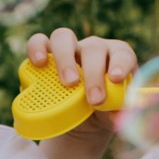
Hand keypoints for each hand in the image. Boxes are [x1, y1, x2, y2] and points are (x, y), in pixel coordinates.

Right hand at [28, 28, 138, 151]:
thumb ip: (119, 112)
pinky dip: (37, 49)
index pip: (122, 53)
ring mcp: (69, 49)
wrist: (85, 120)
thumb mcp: (116, 113)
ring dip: (65, 58)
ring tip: (68, 83)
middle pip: (93, 48)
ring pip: (64, 37)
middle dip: (94, 73)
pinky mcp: (47, 54)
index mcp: (117, 57)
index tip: (115, 79)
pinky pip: (38, 42)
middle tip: (94, 100)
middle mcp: (93, 48)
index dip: (120, 63)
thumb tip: (118, 117)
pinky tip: (39, 63)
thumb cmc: (106, 111)